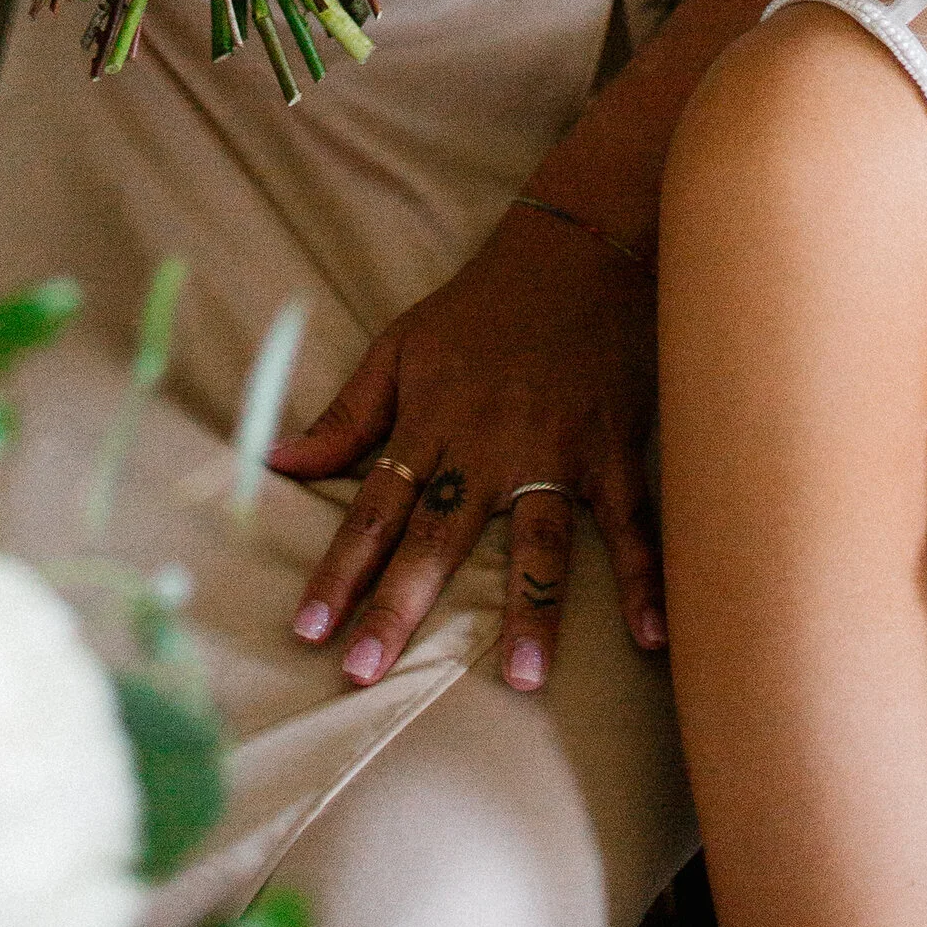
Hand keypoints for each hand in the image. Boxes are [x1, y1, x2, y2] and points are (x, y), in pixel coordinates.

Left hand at [268, 202, 660, 693]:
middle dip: (398, 606)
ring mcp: (553, 451)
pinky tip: (651, 637)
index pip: (372, 508)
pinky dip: (644, 578)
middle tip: (365, 673)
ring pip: (536, 542)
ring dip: (529, 611)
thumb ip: (345, 414)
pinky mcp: (611, 450)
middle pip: (436, 538)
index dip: (338, 570)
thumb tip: (276, 463)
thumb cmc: (480, 305)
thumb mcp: (400, 347)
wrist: (575, 247)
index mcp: (429, 422)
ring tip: (519, 679)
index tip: (308, 630)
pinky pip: (629, 524)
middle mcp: (485, 445)